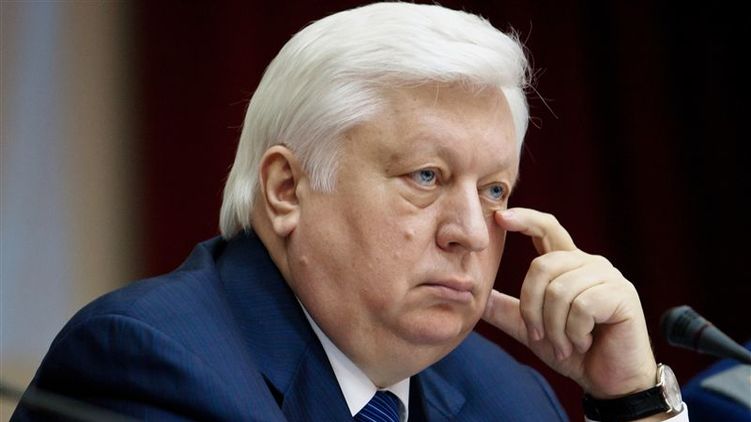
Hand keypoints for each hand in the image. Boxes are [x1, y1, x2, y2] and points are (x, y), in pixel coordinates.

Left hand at [482, 207, 656, 397]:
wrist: (610, 381)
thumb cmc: (574, 353)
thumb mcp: (532, 330)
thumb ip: (507, 310)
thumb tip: (473, 294)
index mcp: (568, 265)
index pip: (547, 229)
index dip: (525, 219)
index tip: (500, 217)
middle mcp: (589, 263)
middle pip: (541, 266)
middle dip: (532, 307)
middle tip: (540, 336)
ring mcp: (608, 277)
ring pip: (559, 290)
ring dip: (555, 327)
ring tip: (565, 345)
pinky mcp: (622, 294)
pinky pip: (581, 306)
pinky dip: (574, 332)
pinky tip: (585, 343)